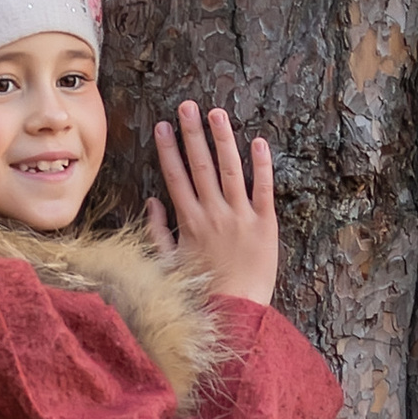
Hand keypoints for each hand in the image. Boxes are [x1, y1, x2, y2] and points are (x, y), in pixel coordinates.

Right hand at [148, 99, 278, 310]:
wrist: (235, 312)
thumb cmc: (202, 291)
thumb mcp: (170, 263)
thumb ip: (158, 232)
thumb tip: (152, 202)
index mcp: (189, 221)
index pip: (175, 176)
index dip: (168, 149)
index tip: (162, 126)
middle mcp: (213, 213)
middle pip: (200, 165)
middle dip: (192, 133)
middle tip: (187, 106)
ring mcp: (241, 217)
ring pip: (230, 170)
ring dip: (222, 139)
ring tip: (216, 113)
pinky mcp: (265, 224)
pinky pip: (264, 189)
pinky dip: (262, 165)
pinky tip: (258, 142)